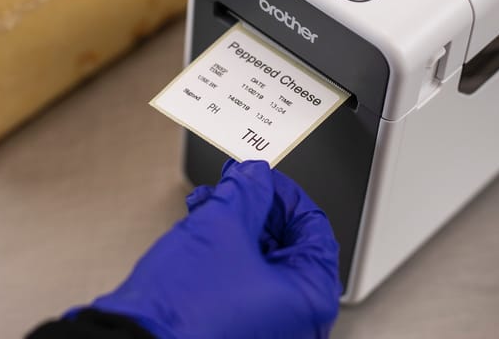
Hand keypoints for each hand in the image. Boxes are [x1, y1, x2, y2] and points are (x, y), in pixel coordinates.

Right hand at [88, 160, 340, 338]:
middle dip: (255, 208)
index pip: (313, 225)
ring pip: (263, 261)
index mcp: (310, 295)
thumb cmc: (184, 309)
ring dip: (236, 226)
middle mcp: (298, 317)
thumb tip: (256, 175)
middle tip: (234, 184)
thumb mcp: (221, 227)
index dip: (283, 192)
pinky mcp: (241, 328)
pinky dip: (228, 253)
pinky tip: (203, 230)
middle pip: (289, 243)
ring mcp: (270, 326)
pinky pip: (246, 282)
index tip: (260, 176)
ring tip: (208, 204)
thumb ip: (246, 191)